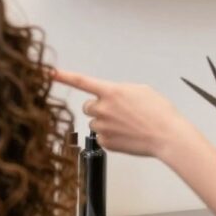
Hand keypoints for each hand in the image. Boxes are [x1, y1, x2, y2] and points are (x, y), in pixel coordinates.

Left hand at [54, 69, 198, 158]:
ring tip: (126, 125)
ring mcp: (103, 127)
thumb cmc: (159, 112)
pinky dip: (111, 136)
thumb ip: (119, 91)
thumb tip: (110, 97)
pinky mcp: (106, 143)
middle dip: (98, 107)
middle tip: (116, 111)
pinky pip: (101, 137)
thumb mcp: (140, 90)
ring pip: (94, 122)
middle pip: (88, 106)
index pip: (81, 81)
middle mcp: (103, 108)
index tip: (48, 73)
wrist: (167, 136)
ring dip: (105, 122)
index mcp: (111, 91)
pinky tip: (126, 135)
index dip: (63, 76)